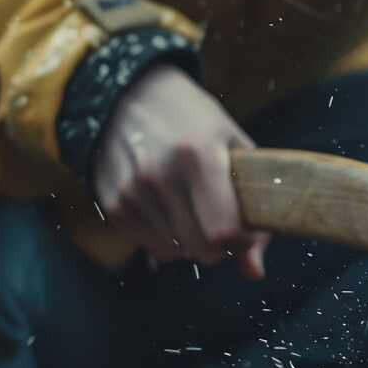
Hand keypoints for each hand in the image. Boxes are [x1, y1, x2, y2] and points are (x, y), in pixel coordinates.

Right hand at [92, 63, 269, 278]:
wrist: (128, 94)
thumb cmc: (191, 118)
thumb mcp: (231, 143)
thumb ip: (251, 205)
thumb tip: (254, 272)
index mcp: (198, 155)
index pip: (223, 232)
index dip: (243, 240)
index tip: (247, 229)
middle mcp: (160, 176)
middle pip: (202, 250)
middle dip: (222, 247)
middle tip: (225, 223)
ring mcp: (131, 192)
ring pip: (178, 254)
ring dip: (195, 243)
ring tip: (196, 208)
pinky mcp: (113, 205)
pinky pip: (153, 248)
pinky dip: (170, 240)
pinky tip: (173, 209)